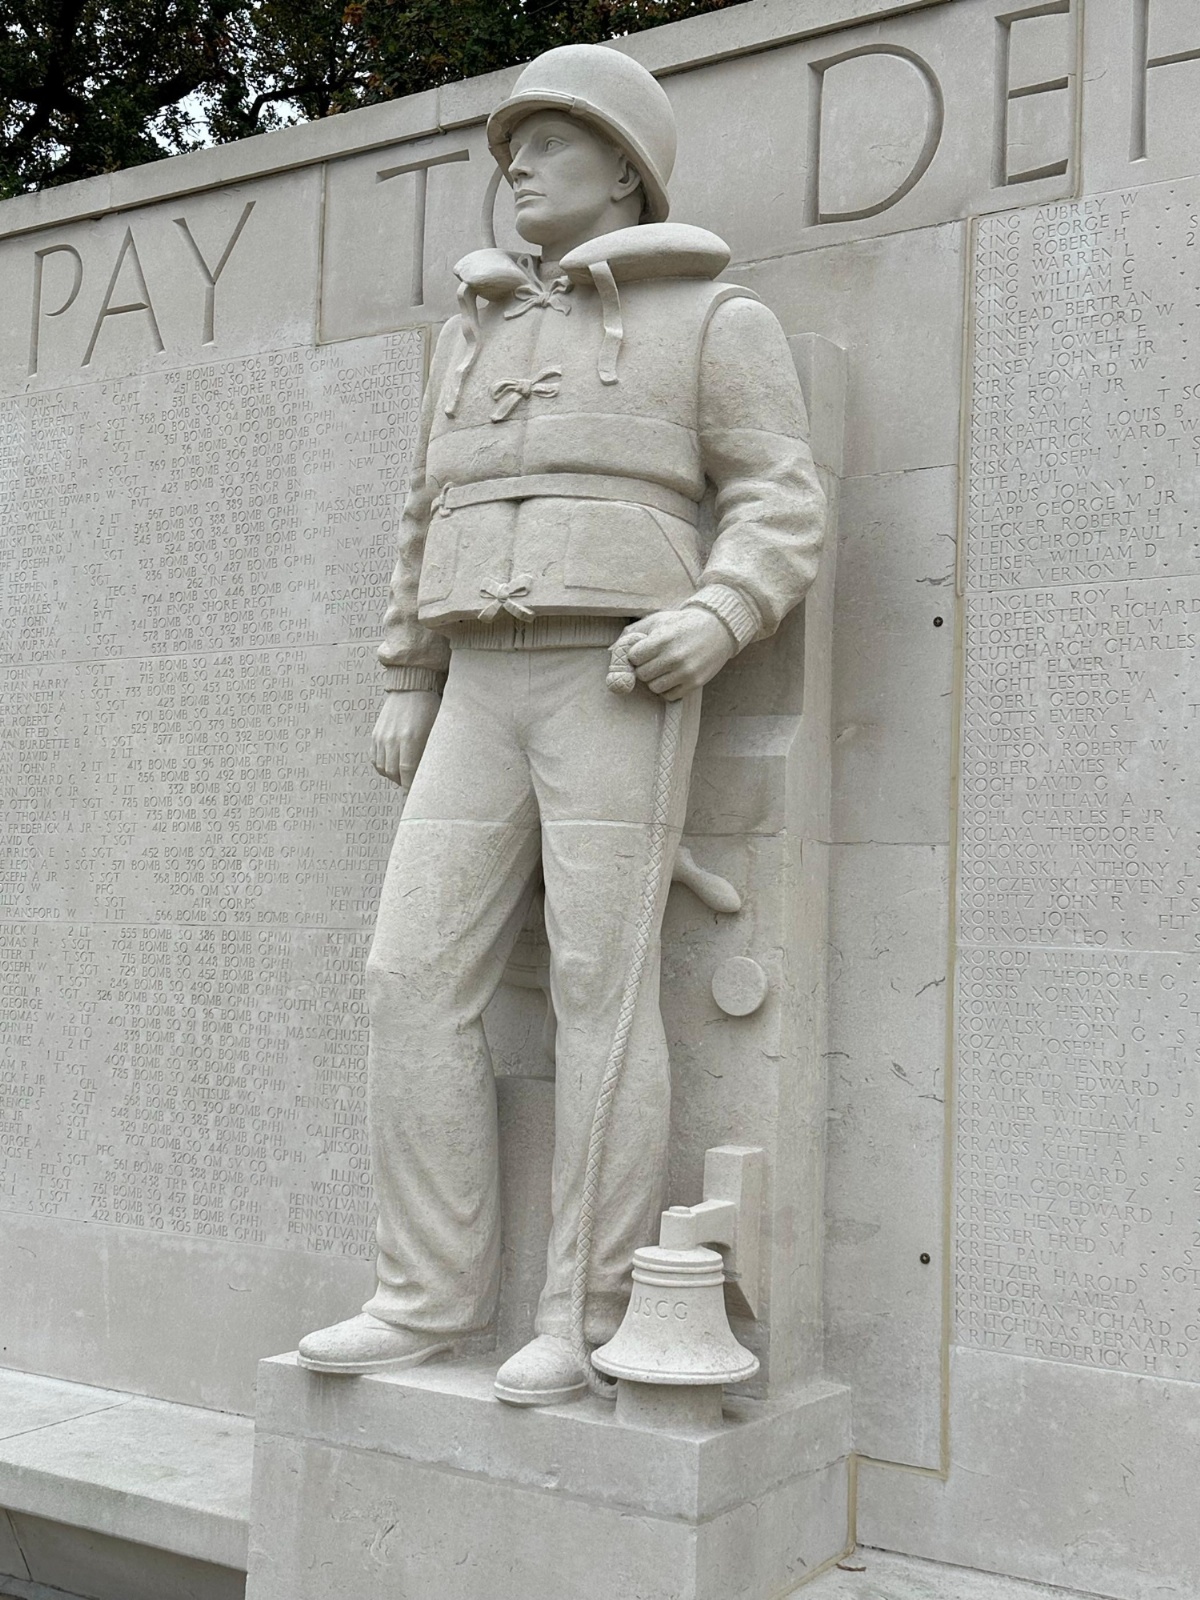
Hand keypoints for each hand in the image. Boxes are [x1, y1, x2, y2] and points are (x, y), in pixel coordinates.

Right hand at [371, 691, 439, 787]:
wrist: (411, 687)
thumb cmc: (430, 709)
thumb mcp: (435, 730)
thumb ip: (431, 752)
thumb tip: (430, 776)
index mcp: (411, 738)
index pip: (408, 772)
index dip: (412, 787)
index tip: (418, 797)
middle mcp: (393, 738)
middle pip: (394, 773)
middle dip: (404, 783)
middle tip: (414, 786)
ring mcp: (381, 737)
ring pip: (384, 768)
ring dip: (394, 776)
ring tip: (405, 775)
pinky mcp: (375, 735)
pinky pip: (376, 759)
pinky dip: (384, 767)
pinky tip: (394, 766)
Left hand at [622, 609, 736, 699]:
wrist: (718, 628)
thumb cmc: (683, 624)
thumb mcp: (658, 621)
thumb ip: (633, 633)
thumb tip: (612, 651)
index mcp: (663, 639)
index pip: (634, 658)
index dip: (636, 655)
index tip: (644, 651)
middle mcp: (674, 657)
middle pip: (642, 674)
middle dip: (644, 667)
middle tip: (654, 659)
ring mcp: (685, 672)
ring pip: (654, 687)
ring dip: (654, 679)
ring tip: (663, 668)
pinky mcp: (694, 684)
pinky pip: (669, 696)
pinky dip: (666, 689)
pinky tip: (672, 676)